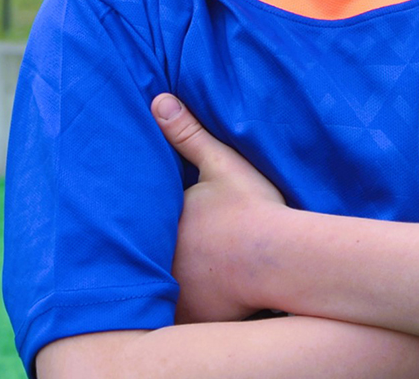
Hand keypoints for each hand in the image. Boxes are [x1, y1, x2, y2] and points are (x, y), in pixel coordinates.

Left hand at [151, 93, 288, 323]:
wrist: (284, 258)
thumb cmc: (252, 209)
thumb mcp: (221, 164)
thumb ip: (187, 134)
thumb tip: (158, 100)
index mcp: (163, 224)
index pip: (138, 222)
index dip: (137, 220)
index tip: (134, 215)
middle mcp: (161, 262)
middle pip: (143, 258)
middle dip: (140, 255)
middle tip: (134, 252)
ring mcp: (176, 294)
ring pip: (159, 291)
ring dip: (160, 286)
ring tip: (157, 280)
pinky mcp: (196, 317)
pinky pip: (180, 317)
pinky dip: (182, 311)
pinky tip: (188, 305)